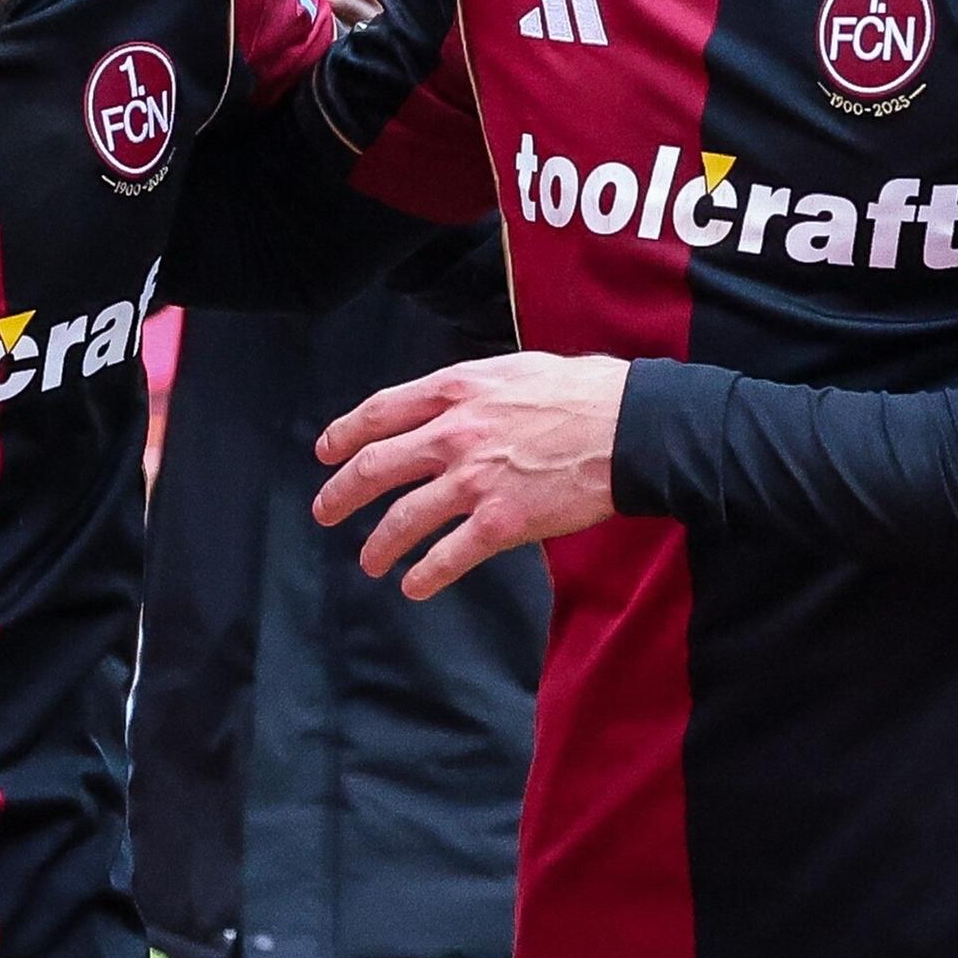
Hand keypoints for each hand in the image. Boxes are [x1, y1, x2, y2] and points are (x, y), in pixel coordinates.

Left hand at [313, 353, 625, 599]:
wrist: (633, 428)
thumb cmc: (588, 393)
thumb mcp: (520, 370)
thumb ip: (478, 389)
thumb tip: (457, 401)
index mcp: (458, 391)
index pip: (381, 411)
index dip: (345, 433)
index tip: (326, 451)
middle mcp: (455, 434)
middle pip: (376, 466)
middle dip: (341, 493)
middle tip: (324, 512)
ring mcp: (474, 480)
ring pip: (404, 518)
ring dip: (379, 544)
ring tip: (369, 561)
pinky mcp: (500, 523)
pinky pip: (447, 556)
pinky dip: (424, 576)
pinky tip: (414, 587)